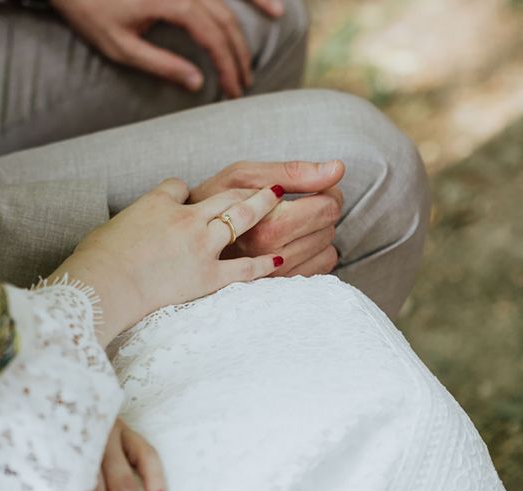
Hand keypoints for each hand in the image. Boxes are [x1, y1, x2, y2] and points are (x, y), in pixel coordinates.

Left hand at [50, 0, 282, 97]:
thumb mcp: (122, 47)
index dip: (227, 67)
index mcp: (174, 2)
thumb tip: (197, 83)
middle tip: (242, 86)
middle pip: (225, 22)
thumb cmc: (91, 11)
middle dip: (238, 56)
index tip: (234, 92)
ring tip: (249, 62)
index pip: (213, 38)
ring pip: (226, 4)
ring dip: (243, 32)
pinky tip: (270, 7)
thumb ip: (161, 65)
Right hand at [50, 179, 283, 344]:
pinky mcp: (207, 277)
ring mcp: (201, 247)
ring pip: (241, 218)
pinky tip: (282, 258)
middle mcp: (187, 218)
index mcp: (160, 202)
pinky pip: (244, 268)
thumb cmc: (99, 258)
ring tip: (280, 197)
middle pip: (225, 193)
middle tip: (269, 182)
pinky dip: (265, 263)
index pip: (180, 187)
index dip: (187, 193)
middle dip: (248, 186)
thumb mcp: (114, 225)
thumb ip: (135, 217)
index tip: (194, 198)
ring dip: (263, 205)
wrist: (104, 284)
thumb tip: (144, 220)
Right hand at [189, 160, 346, 276]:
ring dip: (317, 233)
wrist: (184, 241)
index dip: (325, 191)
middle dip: (320, 211)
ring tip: (290, 226)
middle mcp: (271, 258)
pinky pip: (322, 268)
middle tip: (296, 206)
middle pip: (329, 226)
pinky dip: (315, 253)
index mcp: (265, 228)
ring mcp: (276, 279)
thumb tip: (337, 169)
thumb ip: (294, 172)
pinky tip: (292, 244)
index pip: (327, 206)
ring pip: (329, 249)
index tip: (308, 189)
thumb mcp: (243, 176)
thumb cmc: (213, 201)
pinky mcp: (280, 289)